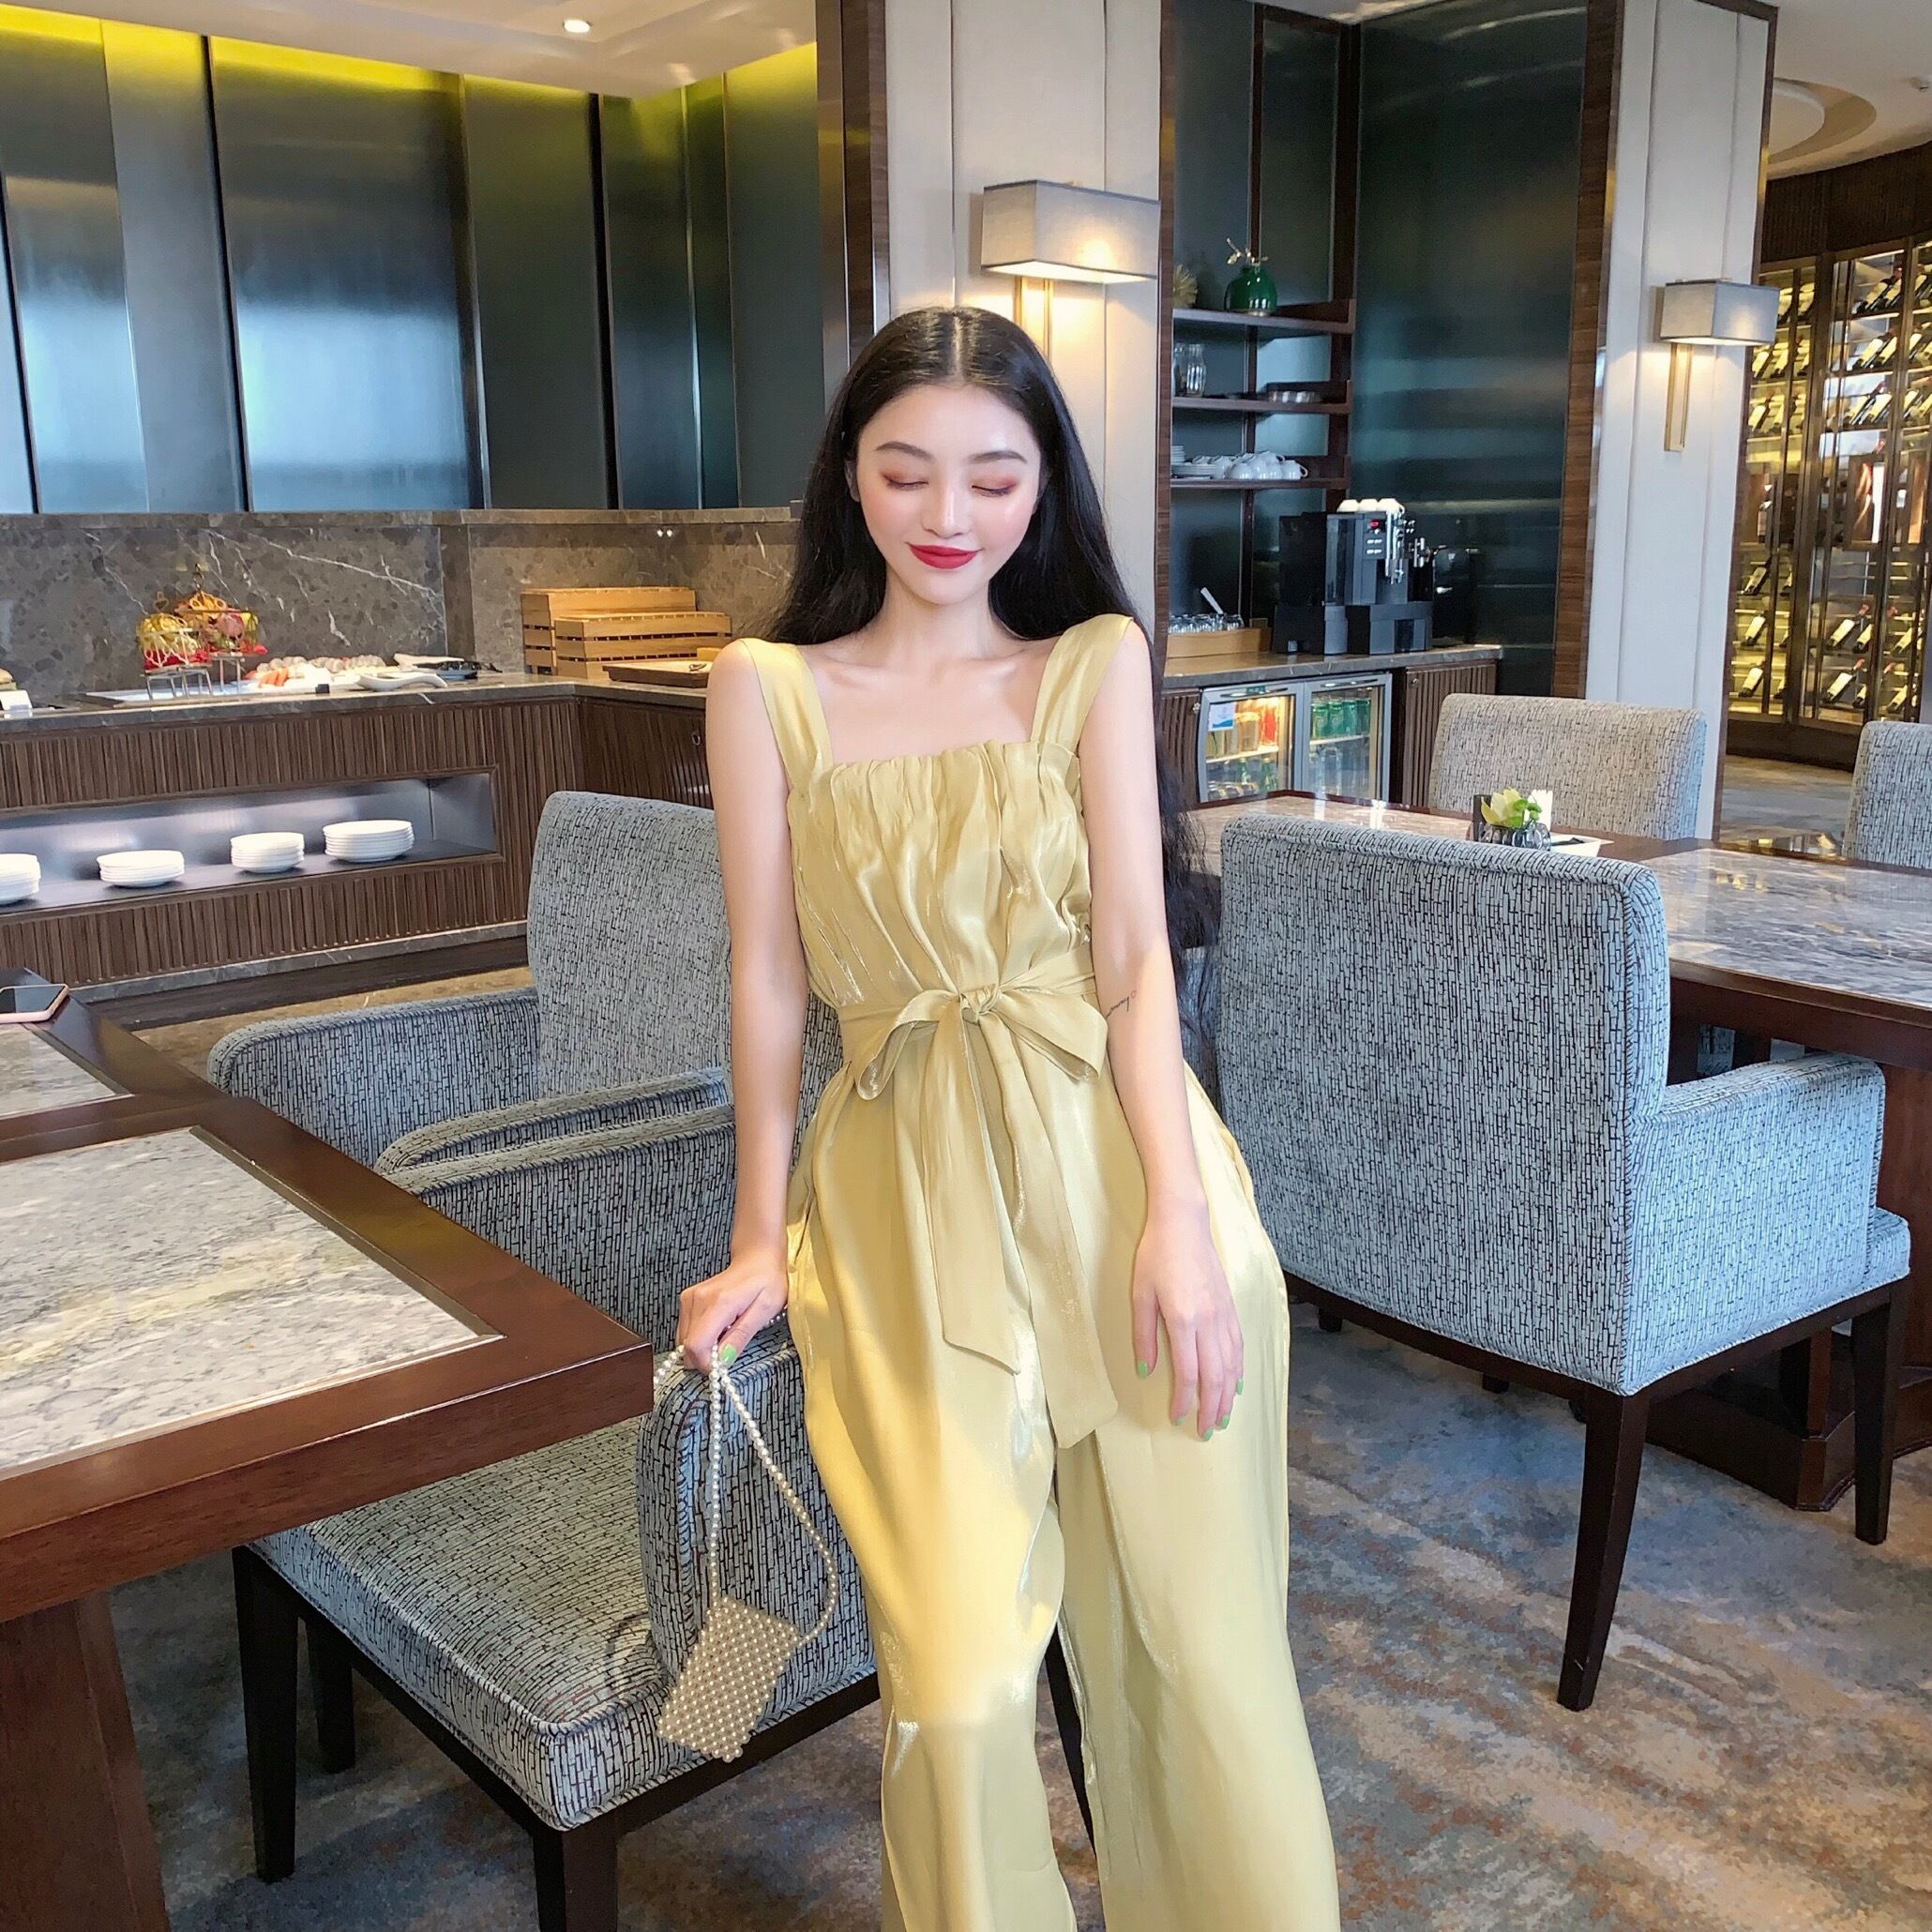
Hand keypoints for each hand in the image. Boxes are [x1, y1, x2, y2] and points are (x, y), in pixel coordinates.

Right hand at [677, 1243, 788, 1372]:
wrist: (757, 1257)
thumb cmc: (767, 1282)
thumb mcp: (765, 1310)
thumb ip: (741, 1336)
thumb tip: (722, 1362)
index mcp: (718, 1303)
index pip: (696, 1346)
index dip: (707, 1364)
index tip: (724, 1366)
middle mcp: (697, 1299)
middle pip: (687, 1346)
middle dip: (706, 1356)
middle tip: (729, 1346)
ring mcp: (689, 1298)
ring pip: (683, 1341)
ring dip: (704, 1346)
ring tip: (727, 1332)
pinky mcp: (686, 1299)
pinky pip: (686, 1331)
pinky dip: (700, 1337)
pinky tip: (718, 1327)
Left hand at [1130, 1198, 1243, 1439]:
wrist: (1184, 1224)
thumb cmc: (1155, 1256)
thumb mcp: (1140, 1295)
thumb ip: (1144, 1336)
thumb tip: (1146, 1371)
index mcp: (1184, 1320)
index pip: (1188, 1372)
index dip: (1185, 1399)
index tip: (1179, 1417)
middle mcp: (1209, 1321)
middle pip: (1216, 1375)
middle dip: (1212, 1407)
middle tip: (1206, 1430)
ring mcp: (1224, 1314)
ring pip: (1232, 1364)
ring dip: (1228, 1395)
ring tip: (1223, 1417)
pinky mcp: (1231, 1306)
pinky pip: (1239, 1347)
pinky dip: (1238, 1370)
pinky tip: (1236, 1384)